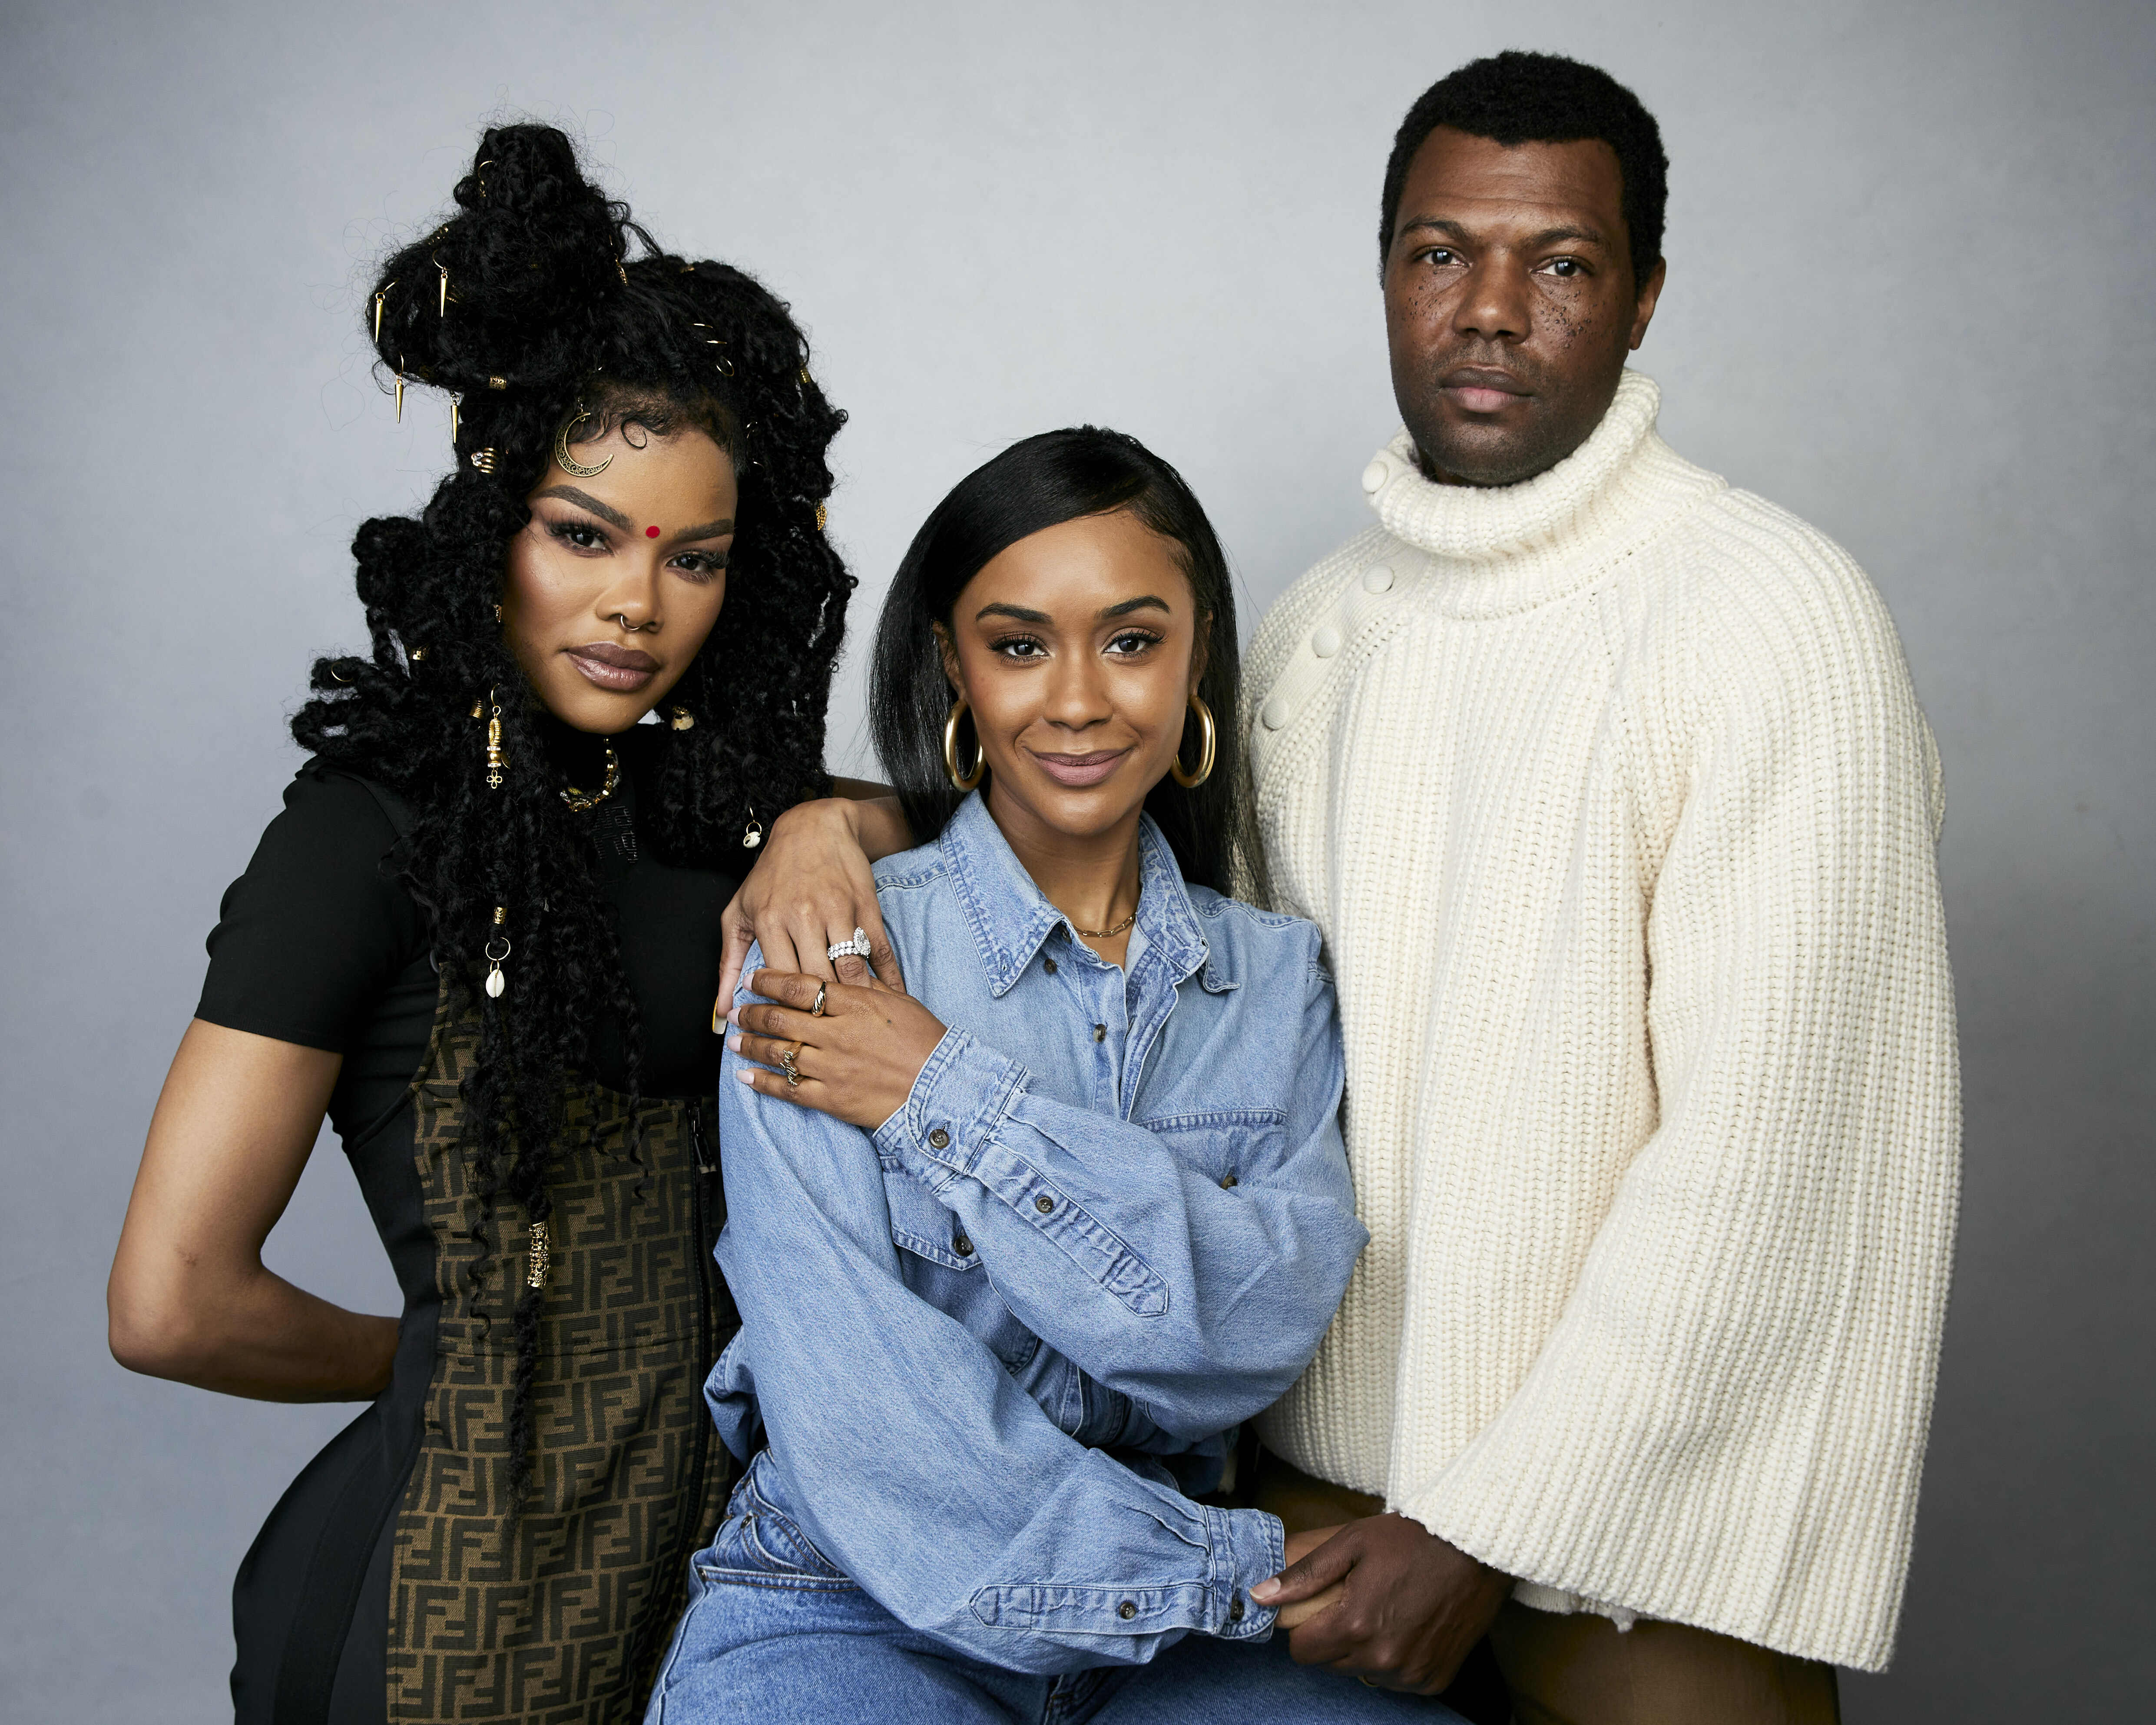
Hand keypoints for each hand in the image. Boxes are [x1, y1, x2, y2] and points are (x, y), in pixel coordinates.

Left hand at [715, 799, 902, 1026]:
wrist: (813, 827)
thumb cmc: (771, 875)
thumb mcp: (739, 913)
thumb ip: (729, 963)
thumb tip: (723, 1011)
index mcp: (770, 921)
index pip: (781, 983)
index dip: (789, 1013)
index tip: (795, 1033)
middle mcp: (804, 917)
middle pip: (817, 982)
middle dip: (824, 1014)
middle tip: (828, 1037)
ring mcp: (838, 911)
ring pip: (850, 970)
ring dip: (856, 1001)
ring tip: (856, 1024)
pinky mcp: (866, 906)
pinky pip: (879, 950)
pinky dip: (887, 978)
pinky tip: (890, 997)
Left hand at [729, 968, 948, 1130]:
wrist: (943, 1088)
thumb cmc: (927, 1041)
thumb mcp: (900, 1003)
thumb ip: (866, 987)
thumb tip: (842, 969)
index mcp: (854, 1004)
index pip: (800, 986)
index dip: (770, 980)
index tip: (753, 979)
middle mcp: (837, 1033)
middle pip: (781, 1018)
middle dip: (752, 1013)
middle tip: (736, 1010)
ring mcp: (832, 1067)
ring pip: (779, 1052)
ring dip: (750, 1044)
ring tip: (734, 1040)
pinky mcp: (831, 1098)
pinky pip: (788, 1089)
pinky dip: (763, 1082)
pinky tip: (746, 1076)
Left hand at [1248, 1512, 1510, 1693]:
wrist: (1476, 1548)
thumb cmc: (1411, 1539)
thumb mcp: (1351, 1543)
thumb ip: (1303, 1576)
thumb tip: (1258, 1596)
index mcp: (1355, 1625)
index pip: (1302, 1651)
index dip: (1305, 1627)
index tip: (1322, 1606)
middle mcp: (1382, 1659)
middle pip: (1331, 1663)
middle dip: (1334, 1636)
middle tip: (1357, 1601)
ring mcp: (1410, 1673)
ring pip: (1363, 1673)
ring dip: (1365, 1651)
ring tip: (1386, 1610)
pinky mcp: (1434, 1680)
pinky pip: (1397, 1681)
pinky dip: (1396, 1660)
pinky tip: (1408, 1626)